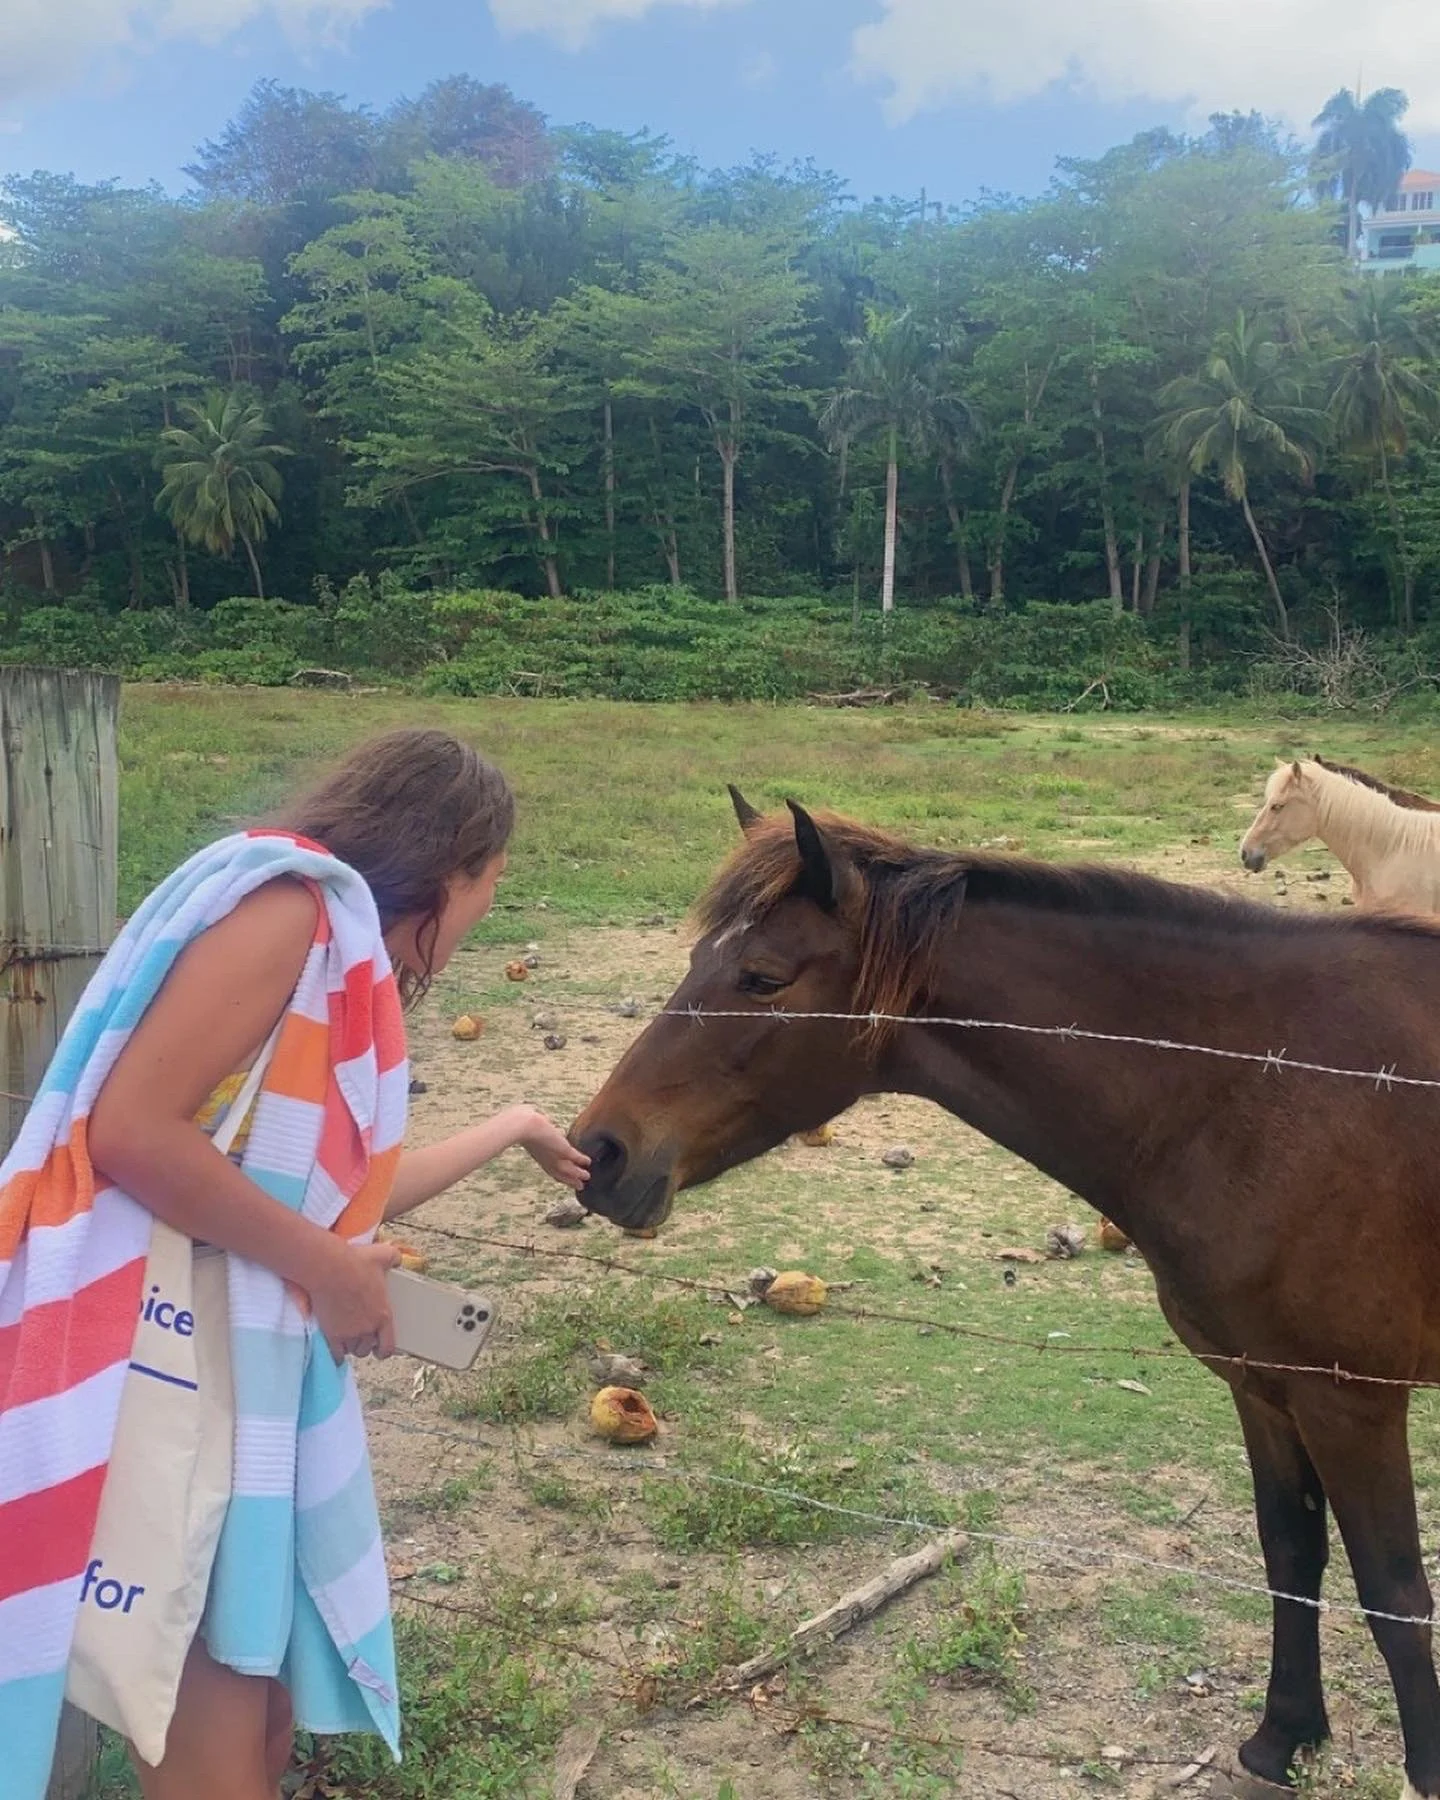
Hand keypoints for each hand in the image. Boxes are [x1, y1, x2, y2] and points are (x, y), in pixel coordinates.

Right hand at [307, 1238, 400, 1361]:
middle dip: (365, 1343)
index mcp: (383, 1314)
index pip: (389, 1344)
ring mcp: (349, 1334)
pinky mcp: (331, 1335)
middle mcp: (368, 1328)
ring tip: (348, 1338)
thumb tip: (397, 1259)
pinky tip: (335, 1349)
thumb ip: (394, 1258)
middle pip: (368, 1348)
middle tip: (361, 1335)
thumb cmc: (354, 1263)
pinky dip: (336, 1353)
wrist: (328, 1269)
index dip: (385, 1349)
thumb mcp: (382, 1255)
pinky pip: (336, 1354)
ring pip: (353, 1350)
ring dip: (351, 1346)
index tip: (381, 1350)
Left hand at [519, 1109, 591, 1190]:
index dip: (558, 1172)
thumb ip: (536, 1121)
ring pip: (568, 1169)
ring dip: (577, 1173)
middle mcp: (545, 1158)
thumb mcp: (530, 1122)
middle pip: (560, 1173)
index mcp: (537, 1152)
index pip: (550, 1166)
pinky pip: (575, 1157)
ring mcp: (554, 1155)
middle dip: (570, 1179)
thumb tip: (535, 1113)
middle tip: (580, 1186)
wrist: (522, 1124)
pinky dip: (581, 1160)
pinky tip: (588, 1162)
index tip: (566, 1177)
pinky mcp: (563, 1150)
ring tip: (587, 1177)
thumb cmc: (520, 1120)